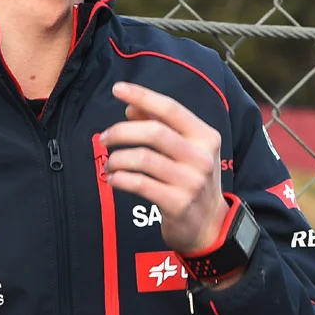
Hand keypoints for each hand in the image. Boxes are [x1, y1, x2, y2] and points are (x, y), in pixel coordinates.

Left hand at [101, 81, 229, 255]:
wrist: (210, 225)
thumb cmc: (192, 180)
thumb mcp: (187, 150)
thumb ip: (161, 125)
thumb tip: (131, 107)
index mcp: (205, 136)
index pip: (171, 109)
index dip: (143, 96)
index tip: (118, 89)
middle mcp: (201, 157)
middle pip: (154, 132)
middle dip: (122, 131)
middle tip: (104, 137)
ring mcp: (191, 182)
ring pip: (143, 159)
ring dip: (118, 158)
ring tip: (110, 163)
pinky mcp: (177, 204)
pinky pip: (140, 184)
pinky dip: (120, 179)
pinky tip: (114, 179)